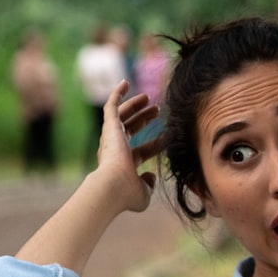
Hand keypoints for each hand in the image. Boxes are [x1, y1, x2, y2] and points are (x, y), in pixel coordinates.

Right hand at [96, 80, 162, 211]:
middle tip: (157, 110)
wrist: (113, 186)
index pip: (142, 151)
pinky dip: (117, 93)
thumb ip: (149, 185)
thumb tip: (151, 176)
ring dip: (135, 106)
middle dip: (144, 119)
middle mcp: (115, 150)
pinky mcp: (109, 127)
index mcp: (124, 165)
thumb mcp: (144, 193)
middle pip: (131, 129)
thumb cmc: (128, 193)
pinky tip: (125, 82)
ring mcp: (111, 138)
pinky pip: (111, 105)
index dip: (155, 145)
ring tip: (148, 98)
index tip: (168, 139)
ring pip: (122, 116)